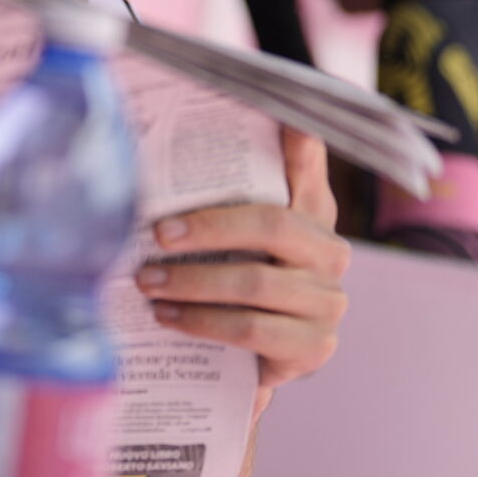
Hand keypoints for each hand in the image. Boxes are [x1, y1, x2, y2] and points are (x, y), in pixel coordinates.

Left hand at [133, 126, 347, 389]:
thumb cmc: (233, 284)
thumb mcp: (229, 236)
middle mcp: (330, 253)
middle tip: (156, 235)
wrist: (247, 364)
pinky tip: (167, 317)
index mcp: (313, 212)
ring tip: (147, 282)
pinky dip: (202, 323)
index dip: (299, 140)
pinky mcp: (314, 347)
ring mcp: (328, 302)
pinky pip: (252, 330)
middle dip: (207, 228)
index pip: (308, 165)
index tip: (283, 112)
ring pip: (255, 284)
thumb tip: (176, 130)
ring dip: (193, 283)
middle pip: (271, 226)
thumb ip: (217, 191)